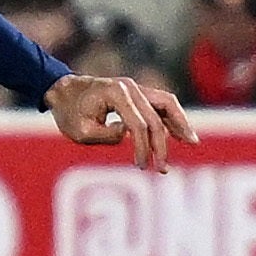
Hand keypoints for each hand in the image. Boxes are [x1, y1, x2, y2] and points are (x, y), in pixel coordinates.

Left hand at [45, 74, 198, 171]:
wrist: (63, 91)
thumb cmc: (68, 113)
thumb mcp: (80, 132)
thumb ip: (107, 136)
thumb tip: (130, 134)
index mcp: (116, 93)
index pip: (139, 124)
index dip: (143, 147)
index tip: (140, 166)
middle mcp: (131, 87)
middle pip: (157, 117)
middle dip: (162, 145)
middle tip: (163, 168)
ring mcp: (136, 88)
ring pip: (167, 104)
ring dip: (180, 124)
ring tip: (192, 141)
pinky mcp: (139, 92)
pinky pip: (163, 103)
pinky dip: (174, 118)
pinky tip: (181, 133)